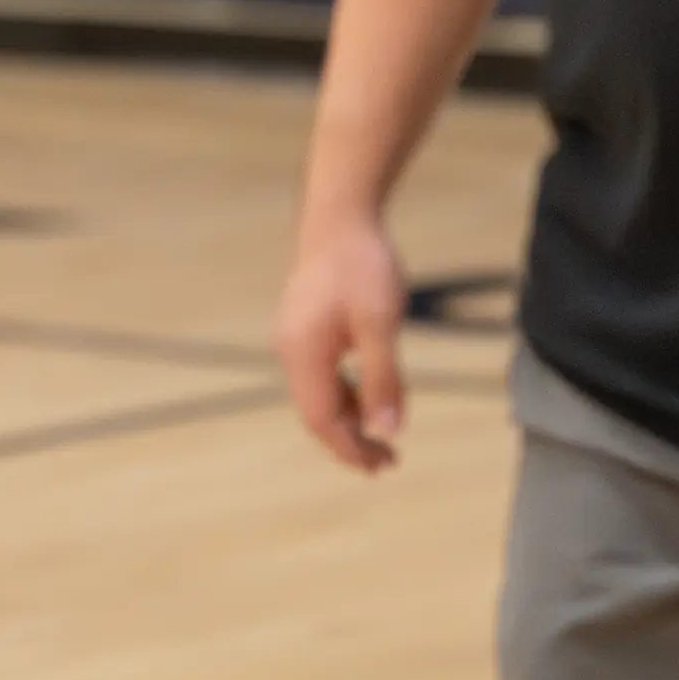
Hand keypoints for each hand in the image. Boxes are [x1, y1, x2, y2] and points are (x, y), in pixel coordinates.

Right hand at [275, 212, 409, 474]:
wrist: (342, 214)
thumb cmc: (362, 265)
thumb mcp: (380, 322)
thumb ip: (383, 378)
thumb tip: (388, 432)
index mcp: (302, 353)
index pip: (322, 420)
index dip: (351, 449)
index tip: (383, 465)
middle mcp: (290, 350)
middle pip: (317, 413)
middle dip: (350, 441)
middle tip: (387, 462)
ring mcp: (294, 338)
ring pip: (319, 395)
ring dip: (350, 418)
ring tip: (383, 435)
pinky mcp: (304, 327)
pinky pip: (321, 374)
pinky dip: (346, 393)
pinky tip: (370, 394)